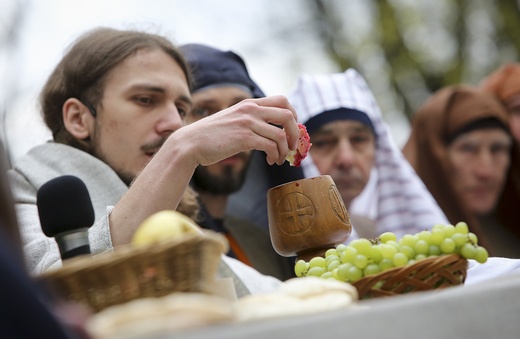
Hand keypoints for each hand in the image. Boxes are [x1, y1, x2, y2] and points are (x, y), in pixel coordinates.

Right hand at [177, 95, 298, 165]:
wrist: (190, 143)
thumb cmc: (211, 136)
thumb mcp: (232, 119)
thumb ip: (250, 119)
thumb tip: (269, 131)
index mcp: (249, 103)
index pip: (282, 100)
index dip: (293, 115)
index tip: (291, 130)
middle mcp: (250, 109)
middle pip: (288, 115)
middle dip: (295, 133)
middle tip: (292, 146)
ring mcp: (247, 123)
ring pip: (281, 135)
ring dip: (285, 150)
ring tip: (279, 159)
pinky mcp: (244, 138)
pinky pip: (271, 147)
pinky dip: (276, 156)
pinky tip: (270, 161)